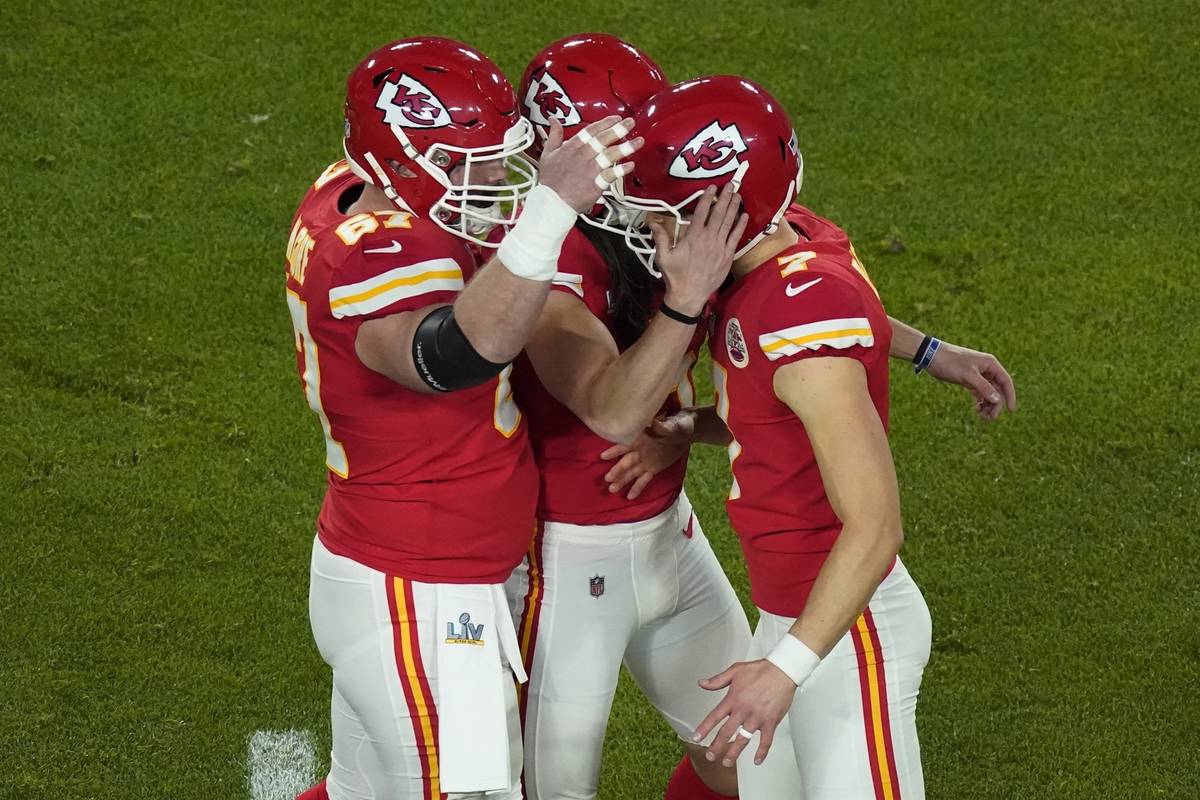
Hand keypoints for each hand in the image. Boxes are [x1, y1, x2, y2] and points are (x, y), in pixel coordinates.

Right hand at [536, 116, 642, 212]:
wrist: (552, 202)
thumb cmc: (550, 181)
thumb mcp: (548, 153)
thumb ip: (554, 135)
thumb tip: (553, 120)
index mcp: (572, 148)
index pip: (591, 130)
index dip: (605, 123)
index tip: (617, 118)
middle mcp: (582, 156)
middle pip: (602, 139)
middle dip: (618, 129)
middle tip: (631, 123)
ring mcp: (589, 170)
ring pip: (609, 156)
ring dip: (625, 148)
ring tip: (639, 142)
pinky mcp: (595, 185)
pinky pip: (610, 176)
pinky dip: (620, 170)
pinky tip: (631, 165)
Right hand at [599, 413, 694, 498]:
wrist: (686, 434)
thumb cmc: (677, 425)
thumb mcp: (672, 426)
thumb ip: (662, 427)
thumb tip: (653, 422)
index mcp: (640, 439)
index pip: (625, 445)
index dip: (614, 451)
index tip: (603, 456)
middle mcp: (639, 451)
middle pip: (626, 462)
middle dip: (617, 470)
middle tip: (608, 478)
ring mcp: (645, 461)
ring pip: (632, 473)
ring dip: (622, 481)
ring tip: (612, 490)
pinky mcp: (653, 469)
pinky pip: (644, 480)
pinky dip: (637, 488)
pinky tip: (629, 497)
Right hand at [652, 182, 748, 315]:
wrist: (689, 295)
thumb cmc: (675, 276)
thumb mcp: (663, 256)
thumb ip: (660, 238)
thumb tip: (652, 222)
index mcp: (693, 236)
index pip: (702, 212)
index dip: (708, 198)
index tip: (713, 187)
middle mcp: (709, 239)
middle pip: (719, 214)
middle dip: (725, 198)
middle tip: (731, 185)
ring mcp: (720, 247)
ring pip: (729, 223)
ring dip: (734, 207)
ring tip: (738, 195)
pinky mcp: (727, 256)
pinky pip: (736, 237)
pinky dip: (740, 226)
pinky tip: (744, 215)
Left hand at [693, 659, 796, 766]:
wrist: (782, 671)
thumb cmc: (760, 670)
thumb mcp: (735, 671)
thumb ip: (717, 680)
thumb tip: (702, 683)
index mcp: (733, 699)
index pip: (714, 716)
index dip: (704, 728)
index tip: (696, 738)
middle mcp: (743, 710)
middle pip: (726, 732)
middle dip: (717, 746)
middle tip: (710, 756)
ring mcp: (757, 718)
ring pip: (743, 740)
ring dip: (734, 753)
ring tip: (727, 762)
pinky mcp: (771, 722)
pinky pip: (766, 741)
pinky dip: (762, 752)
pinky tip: (757, 760)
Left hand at [925, 341, 1016, 420]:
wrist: (931, 356)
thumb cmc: (950, 362)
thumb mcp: (968, 375)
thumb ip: (983, 387)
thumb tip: (998, 400)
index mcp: (990, 364)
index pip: (1006, 381)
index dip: (1010, 396)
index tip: (1011, 410)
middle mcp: (986, 369)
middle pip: (998, 390)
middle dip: (995, 404)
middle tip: (989, 418)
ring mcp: (978, 375)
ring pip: (989, 393)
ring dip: (988, 405)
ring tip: (982, 416)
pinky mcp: (969, 380)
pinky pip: (979, 393)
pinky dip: (980, 402)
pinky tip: (977, 409)